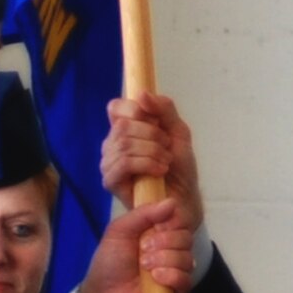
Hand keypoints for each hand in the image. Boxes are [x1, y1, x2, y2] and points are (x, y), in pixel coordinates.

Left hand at [77, 197, 194, 292]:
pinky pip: (186, 279)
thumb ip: (142, 214)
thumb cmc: (110, 262)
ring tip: (145, 266)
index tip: (155, 227)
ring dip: (165, 259)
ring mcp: (176, 270)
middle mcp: (171, 249)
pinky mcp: (178, 292)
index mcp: (159, 232)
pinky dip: (172, 276)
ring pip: (187, 258)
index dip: (171, 221)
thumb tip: (171, 201)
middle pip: (186, 237)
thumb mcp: (119, 231)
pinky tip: (156, 278)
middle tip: (143, 249)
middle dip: (165, 242)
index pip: (179, 219)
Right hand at [102, 96, 204, 232]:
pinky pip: (123, 163)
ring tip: (166, 161)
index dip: (135, 109)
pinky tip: (160, 170)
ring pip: (124, 143)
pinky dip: (146, 163)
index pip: (115, 107)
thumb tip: (142, 94)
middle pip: (123, 125)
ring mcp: (109, 163)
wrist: (184, 198)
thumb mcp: (178, 131)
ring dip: (152, 151)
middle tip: (166, 148)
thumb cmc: (179, 166)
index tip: (156, 122)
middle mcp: (112, 144)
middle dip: (152, 135)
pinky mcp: (111, 181)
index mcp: (124, 129)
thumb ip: (164, 109)